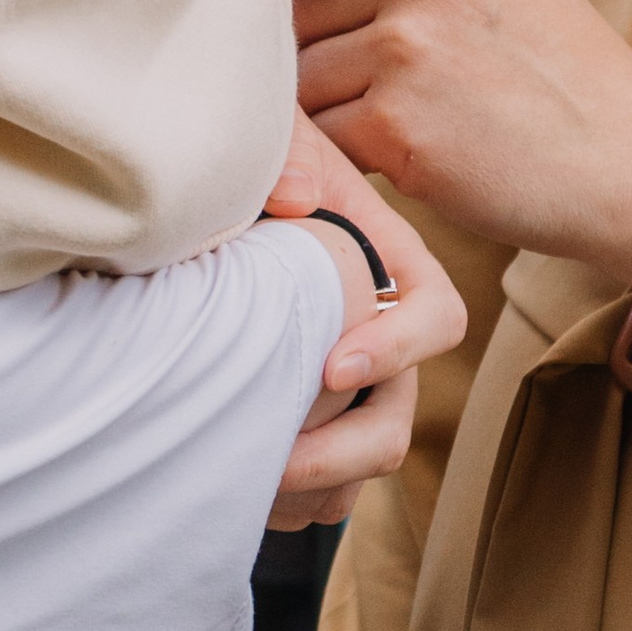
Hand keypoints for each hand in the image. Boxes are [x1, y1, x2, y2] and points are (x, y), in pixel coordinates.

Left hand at [264, 119, 461, 531]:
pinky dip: (287, 500)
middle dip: (343, 452)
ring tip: (242, 485)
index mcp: (385, 261)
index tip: (330, 370)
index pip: (436, 316)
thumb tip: (291, 199)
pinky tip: (230, 489)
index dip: (398, 350)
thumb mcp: (269, 130)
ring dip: (313, 487)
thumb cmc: (242, 145)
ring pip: (359, 462)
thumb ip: (285, 152)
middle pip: (397, 416)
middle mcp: (370, 329)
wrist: (194, 174)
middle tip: (272, 462)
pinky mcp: (301, 414)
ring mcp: (339, 381)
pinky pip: (319, 487)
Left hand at [293, 0, 631, 258]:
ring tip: (404, 124)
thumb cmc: (567, 74)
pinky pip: (321, 137)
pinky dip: (348, 156)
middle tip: (379, 85)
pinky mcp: (394, 124)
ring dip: (333, 109)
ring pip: (303, 77)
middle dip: (322, 51)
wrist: (631, 162)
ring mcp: (404, 47)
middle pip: (300, 9)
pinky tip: (405, 158)